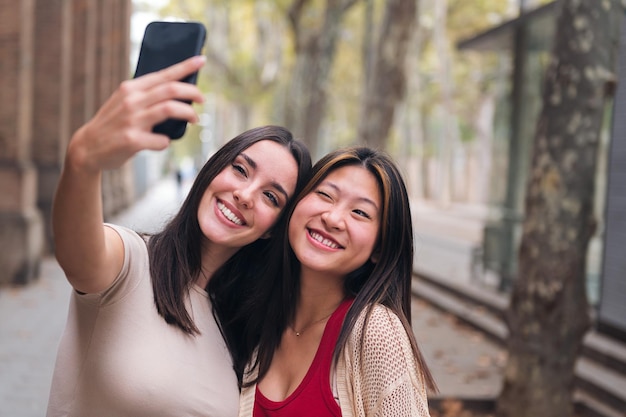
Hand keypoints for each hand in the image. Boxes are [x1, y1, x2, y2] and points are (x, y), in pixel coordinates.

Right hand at [66, 55, 205, 172]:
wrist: (87, 148)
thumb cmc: (114, 125)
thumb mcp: (125, 102)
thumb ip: (146, 96)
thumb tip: (179, 93)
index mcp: (131, 88)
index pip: (164, 74)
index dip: (185, 66)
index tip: (201, 60)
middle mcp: (131, 101)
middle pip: (172, 89)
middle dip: (193, 92)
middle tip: (202, 99)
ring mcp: (132, 120)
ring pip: (171, 109)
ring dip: (188, 114)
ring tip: (194, 119)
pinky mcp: (132, 140)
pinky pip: (162, 140)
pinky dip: (167, 141)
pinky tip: (162, 142)